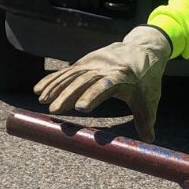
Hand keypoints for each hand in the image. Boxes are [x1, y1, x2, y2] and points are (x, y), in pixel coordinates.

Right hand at [33, 26, 170, 141]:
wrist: (143, 48)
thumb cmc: (146, 77)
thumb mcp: (148, 97)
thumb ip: (145, 118)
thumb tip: (149, 140)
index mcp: (122, 76)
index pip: (104, 86)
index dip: (92, 95)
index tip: (80, 108)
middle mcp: (104, 67)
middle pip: (83, 81)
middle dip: (67, 95)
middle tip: (54, 110)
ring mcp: (93, 62)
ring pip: (72, 75)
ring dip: (56, 87)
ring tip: (42, 101)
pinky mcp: (85, 61)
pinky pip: (67, 71)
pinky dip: (53, 80)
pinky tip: (39, 89)